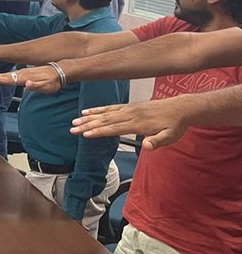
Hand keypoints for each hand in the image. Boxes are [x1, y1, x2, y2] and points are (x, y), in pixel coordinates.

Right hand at [0, 64, 60, 92]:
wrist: (59, 72)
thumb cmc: (53, 81)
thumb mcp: (46, 86)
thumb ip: (36, 86)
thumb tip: (27, 84)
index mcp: (24, 78)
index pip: (8, 79)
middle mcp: (22, 75)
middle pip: (4, 76)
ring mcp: (23, 74)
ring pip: (6, 75)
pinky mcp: (25, 74)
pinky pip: (11, 76)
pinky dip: (2, 76)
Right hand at [71, 101, 188, 150]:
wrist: (180, 108)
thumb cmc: (174, 125)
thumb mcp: (170, 137)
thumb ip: (157, 142)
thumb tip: (146, 146)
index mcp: (138, 123)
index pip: (114, 128)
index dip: (99, 131)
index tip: (85, 134)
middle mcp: (130, 114)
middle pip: (105, 120)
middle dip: (88, 125)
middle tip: (72, 129)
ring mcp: (128, 109)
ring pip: (105, 114)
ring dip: (89, 117)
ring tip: (75, 121)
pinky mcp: (128, 106)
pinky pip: (110, 107)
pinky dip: (98, 109)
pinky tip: (88, 111)